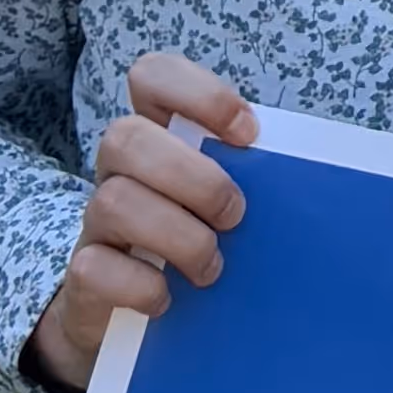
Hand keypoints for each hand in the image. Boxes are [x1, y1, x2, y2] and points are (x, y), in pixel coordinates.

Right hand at [24, 58, 255, 392]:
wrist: (134, 316)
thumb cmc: (195, 243)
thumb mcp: (222, 203)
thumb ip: (249, 179)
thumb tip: (309, 184)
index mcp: (158, 137)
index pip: (152, 75)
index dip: (198, 93)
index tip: (247, 135)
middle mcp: (118, 170)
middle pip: (126, 136)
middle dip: (195, 178)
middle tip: (236, 216)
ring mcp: (95, 222)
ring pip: (114, 201)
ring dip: (179, 238)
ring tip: (212, 268)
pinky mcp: (83, 275)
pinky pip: (94, 268)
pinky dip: (142, 286)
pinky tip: (168, 299)